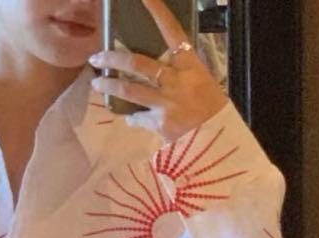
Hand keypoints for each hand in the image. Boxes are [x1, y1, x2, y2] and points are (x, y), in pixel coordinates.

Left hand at [89, 0, 226, 140]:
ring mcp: (166, 104)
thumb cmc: (215, 111)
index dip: (157, 12)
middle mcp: (176, 82)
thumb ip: (186, 68)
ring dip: (110, 87)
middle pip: (137, 64)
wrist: (221, 143)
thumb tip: (174, 53)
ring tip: (97, 85)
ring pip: (130, 91)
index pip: (172, 32)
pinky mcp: (160, 125)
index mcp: (190, 66)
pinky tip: (130, 118)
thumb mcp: (206, 82)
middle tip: (97, 58)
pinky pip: (139, 118)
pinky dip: (133, 118)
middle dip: (112, 60)